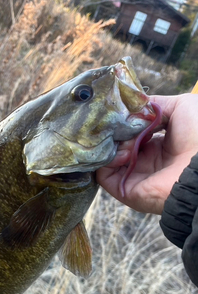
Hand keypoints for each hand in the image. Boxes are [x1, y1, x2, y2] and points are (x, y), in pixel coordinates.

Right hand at [96, 94, 197, 214]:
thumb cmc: (197, 135)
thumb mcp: (180, 106)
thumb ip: (153, 104)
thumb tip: (130, 106)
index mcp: (157, 144)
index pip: (130, 132)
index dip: (123, 121)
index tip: (121, 113)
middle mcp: (144, 161)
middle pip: (116, 144)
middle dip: (114, 132)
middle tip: (118, 126)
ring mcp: (134, 176)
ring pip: (108, 158)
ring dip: (112, 145)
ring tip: (125, 141)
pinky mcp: (125, 189)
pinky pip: (104, 174)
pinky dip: (107, 161)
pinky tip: (124, 153)